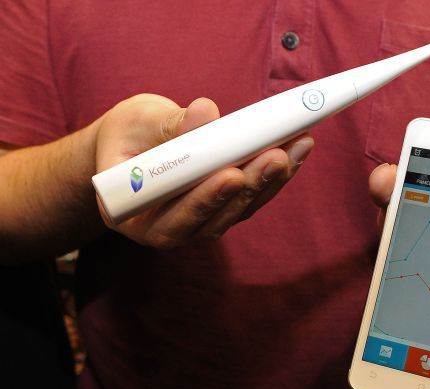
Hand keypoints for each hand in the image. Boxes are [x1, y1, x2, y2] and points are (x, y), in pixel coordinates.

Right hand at [95, 94, 313, 248]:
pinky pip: (252, 196)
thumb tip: (204, 113)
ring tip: (296, 146)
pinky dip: (276, 173)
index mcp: (134, 217)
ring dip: (271, 180)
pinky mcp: (224, 208)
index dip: (204, 200)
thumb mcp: (136, 122)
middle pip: (215, 218)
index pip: (172, 218)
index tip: (231, 176)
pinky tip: (297, 148)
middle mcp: (169, 229)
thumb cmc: (127, 135)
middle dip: (249, 187)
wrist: (132, 144)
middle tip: (276, 157)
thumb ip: (168, 124)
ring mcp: (200, 222)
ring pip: (240, 209)